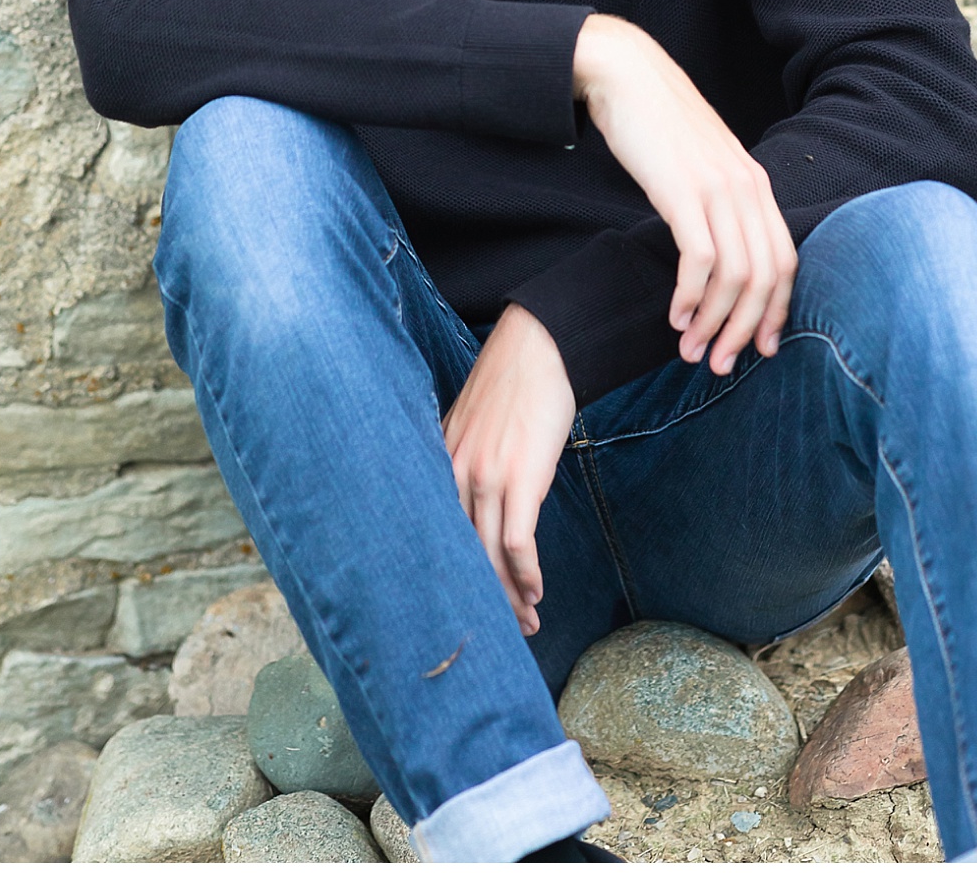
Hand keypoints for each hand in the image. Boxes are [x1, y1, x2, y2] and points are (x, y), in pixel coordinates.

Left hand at [442, 302, 575, 636]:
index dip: (452, 574)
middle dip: (483, 598)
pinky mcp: (521, 476)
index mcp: (441, 461)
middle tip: (501, 631)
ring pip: (489, 555)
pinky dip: (526, 572)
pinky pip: (518, 540)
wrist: (539, 344)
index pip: (438, 534)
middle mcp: (455, 472)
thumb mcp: (473, 420)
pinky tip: (536, 591)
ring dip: (509, 595)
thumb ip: (464, 456)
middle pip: (461, 553)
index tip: (464, 603)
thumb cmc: (511, 380)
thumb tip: (472, 491)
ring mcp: (486, 475)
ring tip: (526, 623)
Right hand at [573, 14, 796, 375]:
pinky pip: (701, 259)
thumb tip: (716, 251)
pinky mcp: (685, 190)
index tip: (760, 348)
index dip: (777, 311)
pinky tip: (674, 316)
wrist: (626, 74)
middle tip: (719, 365)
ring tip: (690, 350)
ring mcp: (719, 188)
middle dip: (746, 331)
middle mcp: (748, 187)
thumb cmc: (655, 123)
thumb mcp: (700, 164)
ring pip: (737, 276)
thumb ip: (717, 201)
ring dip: (715, 323)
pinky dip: (691, 297)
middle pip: (767, 277)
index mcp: (756, 183)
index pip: (786, 261)